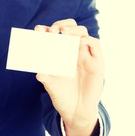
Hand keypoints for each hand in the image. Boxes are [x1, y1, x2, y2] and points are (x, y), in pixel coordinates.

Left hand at [35, 19, 104, 135]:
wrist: (77, 111)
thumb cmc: (62, 96)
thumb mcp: (51, 86)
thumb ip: (46, 78)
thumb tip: (38, 73)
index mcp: (60, 53)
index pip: (55, 34)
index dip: (47, 29)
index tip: (39, 29)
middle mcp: (73, 51)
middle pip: (70, 27)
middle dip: (61, 25)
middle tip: (52, 30)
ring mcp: (85, 55)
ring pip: (82, 32)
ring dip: (73, 29)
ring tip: (63, 33)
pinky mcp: (96, 62)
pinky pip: (95, 44)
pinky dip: (87, 40)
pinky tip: (78, 43)